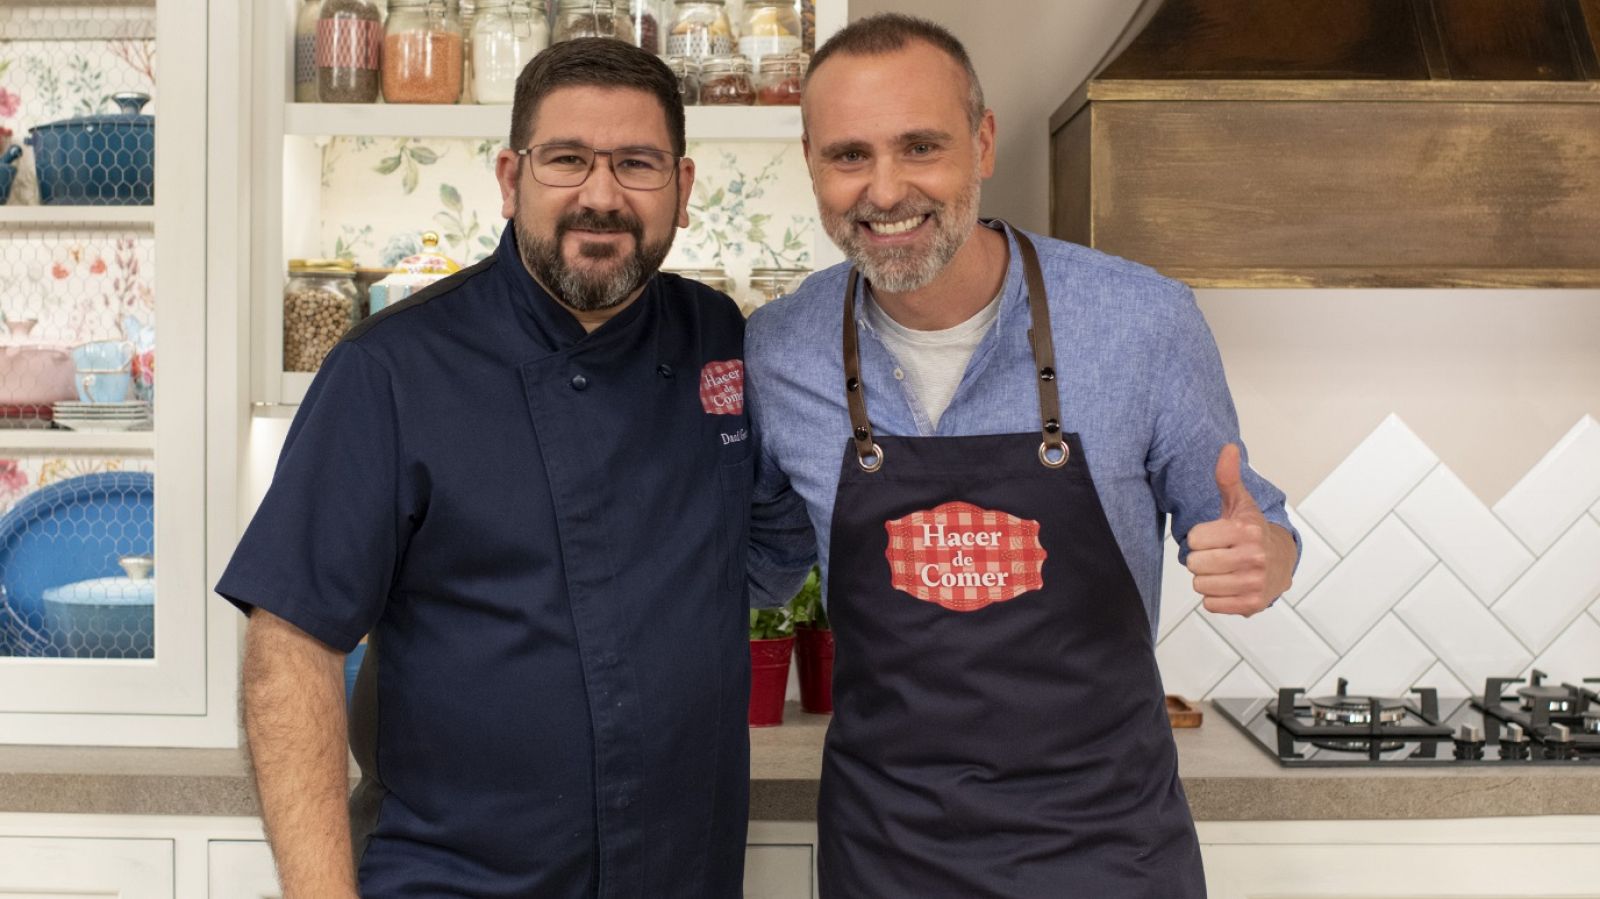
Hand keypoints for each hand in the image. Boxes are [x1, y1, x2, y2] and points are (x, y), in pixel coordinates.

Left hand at [1185, 444, 1293, 616]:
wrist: (1281, 561)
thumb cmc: (1251, 532)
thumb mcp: (1239, 504)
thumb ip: (1227, 478)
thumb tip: (1228, 448)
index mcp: (1246, 530)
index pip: (1194, 538)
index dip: (1199, 538)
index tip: (1215, 537)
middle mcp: (1253, 556)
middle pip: (1194, 564)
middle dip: (1201, 560)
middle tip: (1218, 555)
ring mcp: (1255, 582)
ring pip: (1201, 586)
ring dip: (1207, 579)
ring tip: (1225, 570)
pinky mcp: (1253, 603)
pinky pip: (1211, 605)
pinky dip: (1216, 598)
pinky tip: (1230, 585)